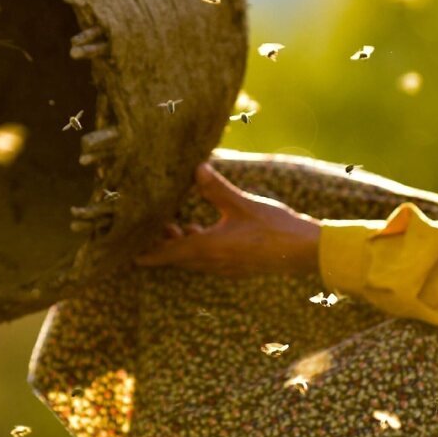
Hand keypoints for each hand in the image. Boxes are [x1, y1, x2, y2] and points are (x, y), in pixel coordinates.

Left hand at [135, 162, 321, 277]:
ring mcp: (229, 267)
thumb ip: (217, 189)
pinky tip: (207, 231)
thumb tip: (196, 169)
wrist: (304, 251)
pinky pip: (211, 260)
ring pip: (197, 259)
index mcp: (210, 248)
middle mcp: (215, 262)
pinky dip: (202, 247)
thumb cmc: (274, 227)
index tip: (133, 256)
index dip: (152, 253)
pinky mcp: (240, 266)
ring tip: (178, 226)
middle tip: (155, 228)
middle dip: (166, 244)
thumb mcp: (242, 204)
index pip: (172, 252)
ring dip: (185, 245)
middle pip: (181, 257)